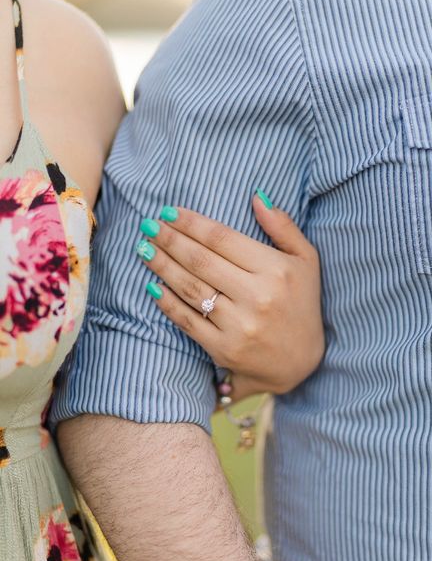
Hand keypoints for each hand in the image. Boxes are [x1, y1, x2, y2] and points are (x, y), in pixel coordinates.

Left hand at [137, 191, 323, 401]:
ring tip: (144, 249)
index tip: (169, 212)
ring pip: (190, 288)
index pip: (222, 239)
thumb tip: (256, 196)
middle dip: (170, 240)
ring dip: (162, 266)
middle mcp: (256, 297)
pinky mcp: (223, 349)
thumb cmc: (302, 304)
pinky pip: (187, 321)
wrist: (301, 363)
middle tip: (148, 225)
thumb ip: (283, 227)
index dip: (192, 223)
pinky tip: (152, 285)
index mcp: (275, 270)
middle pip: (201, 261)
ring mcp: (238, 325)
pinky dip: (167, 302)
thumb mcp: (306, 261)